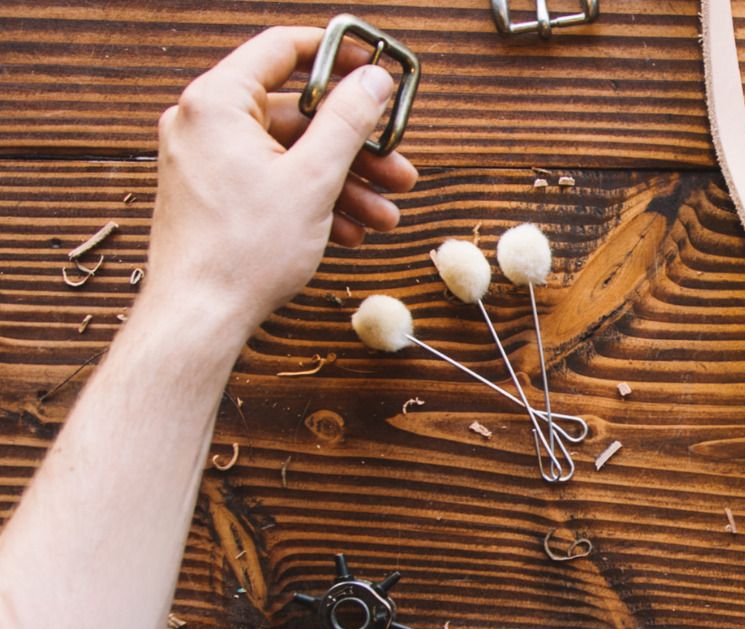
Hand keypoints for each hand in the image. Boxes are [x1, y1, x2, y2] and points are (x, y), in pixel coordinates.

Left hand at [145, 26, 418, 329]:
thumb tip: (373, 81)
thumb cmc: (242, 252)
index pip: (282, 49)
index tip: (375, 70)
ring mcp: (207, 161)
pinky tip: (350, 229)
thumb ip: (347, 122)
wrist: (200, 315)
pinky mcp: (215, 195)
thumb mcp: (312, 180)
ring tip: (385, 212)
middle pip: (296, 114)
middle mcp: (205, 124)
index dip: (338, 55)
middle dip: (354, 146)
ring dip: (343, 182)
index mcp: (218, 102)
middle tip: (396, 163)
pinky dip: (312, 200)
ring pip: (290, 155)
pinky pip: (273, 182)